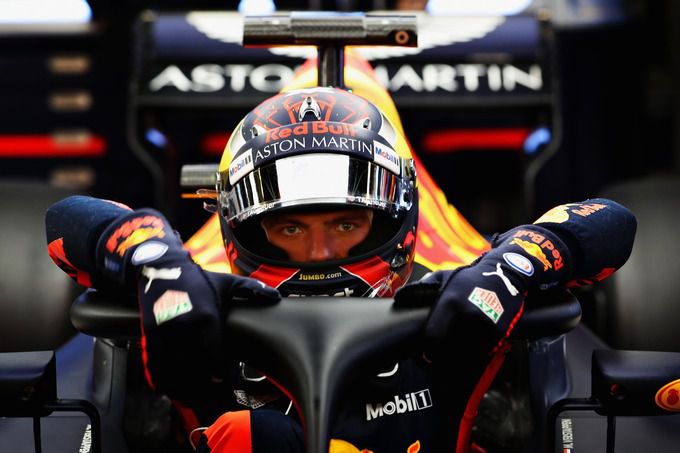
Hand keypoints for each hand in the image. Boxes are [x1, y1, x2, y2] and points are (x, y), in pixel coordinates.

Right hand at [96, 209, 279, 400]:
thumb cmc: (198, 279)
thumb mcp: (226, 281)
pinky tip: (168, 387)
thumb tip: (276, 296)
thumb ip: (252, 289)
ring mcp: (164, 330)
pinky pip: (154, 362)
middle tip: (207, 392)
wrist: (161, 268)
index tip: (222, 380)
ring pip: (172, 368)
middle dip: (200, 384)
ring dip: (180, 386)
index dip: (219, 372)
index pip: (214, 354)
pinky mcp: (149, 333)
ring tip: (189, 396)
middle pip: (193, 366)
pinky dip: (160, 378)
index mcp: (206, 316)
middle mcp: (184, 326)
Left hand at [396, 225, 571, 363]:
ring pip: (465, 355)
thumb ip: (423, 287)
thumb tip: (400, 297)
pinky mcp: (498, 332)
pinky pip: (481, 353)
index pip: (433, 337)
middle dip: (439, 360)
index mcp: (449, 302)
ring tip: (450, 363)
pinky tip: (468, 355)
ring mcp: (484, 325)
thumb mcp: (445, 276)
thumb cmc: (472, 277)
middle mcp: (466, 315)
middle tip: (436, 363)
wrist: (506, 273)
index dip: (427, 351)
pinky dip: (473, 357)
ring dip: (456, 362)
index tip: (425, 357)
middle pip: (447, 350)